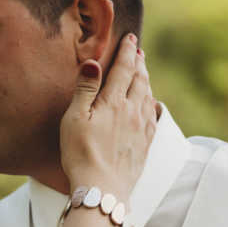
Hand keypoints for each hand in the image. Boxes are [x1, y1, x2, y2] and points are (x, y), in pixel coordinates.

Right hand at [60, 34, 157, 200]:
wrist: (103, 188)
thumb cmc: (81, 153)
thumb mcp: (75, 118)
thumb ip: (85, 89)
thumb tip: (94, 62)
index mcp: (114, 102)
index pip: (123, 70)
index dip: (127, 52)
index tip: (130, 39)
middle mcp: (132, 111)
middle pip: (139, 80)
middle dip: (138, 63)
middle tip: (139, 51)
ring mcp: (141, 128)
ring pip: (147, 96)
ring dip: (146, 80)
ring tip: (143, 72)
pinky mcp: (144, 144)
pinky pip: (152, 115)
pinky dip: (151, 102)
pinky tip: (151, 103)